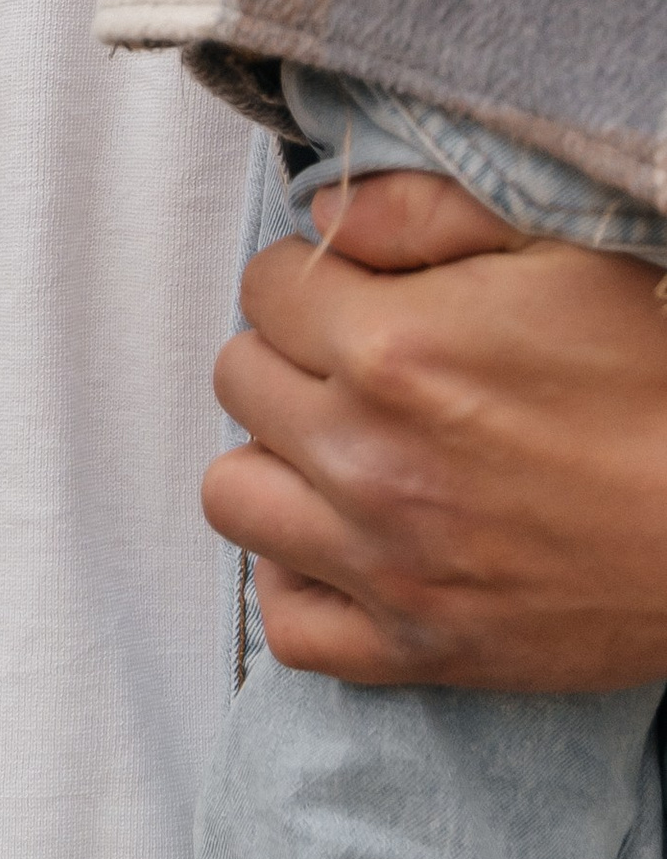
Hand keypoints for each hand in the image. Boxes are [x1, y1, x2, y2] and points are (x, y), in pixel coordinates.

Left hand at [207, 167, 666, 691]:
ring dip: (277, 462)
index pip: (265, 287)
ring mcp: (386, 562)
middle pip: (239, 379)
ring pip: (233, 495)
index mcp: (391, 350)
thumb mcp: (562, 251)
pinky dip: (301, 581)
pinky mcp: (418, 647)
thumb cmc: (659, 375)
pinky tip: (348, 543)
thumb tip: (321, 216)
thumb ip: (424, 211)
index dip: (314, 280)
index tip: (363, 295)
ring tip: (344, 448)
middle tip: (359, 368)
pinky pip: (287, 623)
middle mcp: (365, 457)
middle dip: (290, 358)